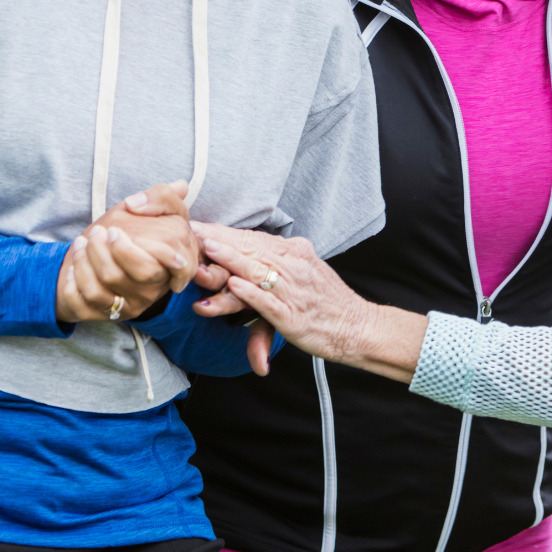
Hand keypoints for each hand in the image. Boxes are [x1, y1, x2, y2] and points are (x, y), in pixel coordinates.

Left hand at [56, 181, 198, 322]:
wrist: (116, 253)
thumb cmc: (141, 228)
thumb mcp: (161, 207)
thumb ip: (162, 196)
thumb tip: (136, 203)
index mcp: (175, 262)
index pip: (165, 265)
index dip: (132, 251)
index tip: (113, 231)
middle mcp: (156, 288)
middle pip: (130, 276)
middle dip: (104, 252)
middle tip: (95, 233)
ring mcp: (134, 304)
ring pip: (102, 291)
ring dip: (84, 263)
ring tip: (80, 243)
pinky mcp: (112, 315)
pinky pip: (86, 305)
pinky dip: (73, 285)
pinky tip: (72, 268)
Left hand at [194, 225, 426, 382]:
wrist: (358, 326)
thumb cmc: (328, 303)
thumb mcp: (304, 275)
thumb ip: (276, 269)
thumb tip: (247, 265)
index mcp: (296, 253)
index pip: (255, 238)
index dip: (226, 232)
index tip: (201, 225)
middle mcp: (296, 265)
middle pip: (252, 249)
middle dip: (221, 240)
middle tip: (194, 230)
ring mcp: (295, 290)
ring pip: (258, 270)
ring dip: (231, 259)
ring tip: (209, 249)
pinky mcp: (294, 316)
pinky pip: (268, 301)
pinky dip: (251, 292)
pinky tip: (234, 284)